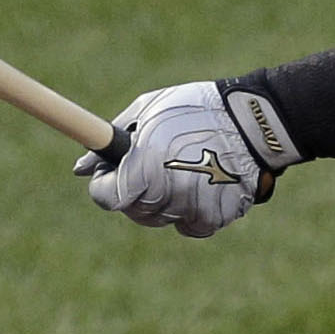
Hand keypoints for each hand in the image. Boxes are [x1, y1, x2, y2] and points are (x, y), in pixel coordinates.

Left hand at [72, 80, 274, 237]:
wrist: (254, 122)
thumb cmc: (196, 108)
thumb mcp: (149, 110)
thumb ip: (112, 139)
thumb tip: (80, 166)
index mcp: (143, 166)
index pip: (105, 197)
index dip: (103, 185)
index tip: (109, 173)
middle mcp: (165, 193)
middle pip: (134, 210)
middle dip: (135, 191)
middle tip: (151, 167)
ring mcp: (191, 209)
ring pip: (163, 217)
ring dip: (165, 199)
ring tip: (182, 169)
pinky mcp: (215, 218)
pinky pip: (191, 224)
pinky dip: (192, 210)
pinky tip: (202, 184)